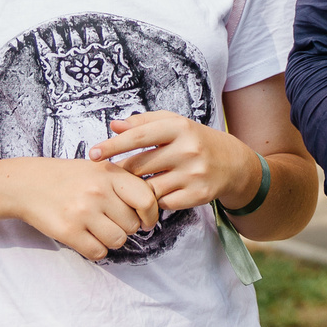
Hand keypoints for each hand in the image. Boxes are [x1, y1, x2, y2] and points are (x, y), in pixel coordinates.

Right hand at [4, 157, 161, 261]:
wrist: (26, 184)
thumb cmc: (67, 178)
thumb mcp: (98, 169)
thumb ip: (124, 183)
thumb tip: (152, 208)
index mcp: (109, 173)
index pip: (147, 199)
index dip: (150, 215)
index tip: (145, 221)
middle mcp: (98, 191)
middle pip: (132, 225)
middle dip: (125, 227)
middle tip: (109, 220)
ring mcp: (83, 212)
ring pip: (118, 241)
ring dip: (111, 240)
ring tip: (97, 229)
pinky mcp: (68, 231)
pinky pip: (98, 252)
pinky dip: (95, 249)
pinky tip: (85, 237)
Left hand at [88, 111, 253, 213]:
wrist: (233, 164)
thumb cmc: (195, 140)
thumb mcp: (174, 123)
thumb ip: (143, 122)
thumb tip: (113, 126)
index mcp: (179, 127)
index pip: (139, 136)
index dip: (113, 146)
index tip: (92, 154)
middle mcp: (188, 149)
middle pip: (140, 166)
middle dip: (123, 172)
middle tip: (113, 175)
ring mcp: (194, 174)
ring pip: (149, 188)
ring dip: (136, 190)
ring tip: (132, 187)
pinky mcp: (199, 195)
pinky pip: (163, 204)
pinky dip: (155, 201)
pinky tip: (156, 195)